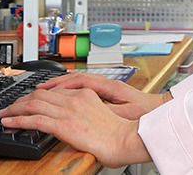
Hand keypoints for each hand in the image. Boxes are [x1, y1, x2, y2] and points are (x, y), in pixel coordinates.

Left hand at [0, 86, 151, 167]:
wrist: (124, 139)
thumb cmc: (118, 133)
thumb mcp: (102, 114)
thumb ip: (87, 111)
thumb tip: (77, 119)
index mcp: (85, 94)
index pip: (54, 91)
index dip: (37, 94)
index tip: (28, 99)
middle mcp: (74, 99)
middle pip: (40, 95)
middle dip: (21, 100)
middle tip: (11, 106)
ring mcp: (68, 111)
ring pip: (33, 105)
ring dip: (15, 109)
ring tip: (4, 114)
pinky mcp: (63, 125)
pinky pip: (34, 120)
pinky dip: (17, 121)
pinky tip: (8, 123)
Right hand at [35, 72, 169, 119]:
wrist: (156, 110)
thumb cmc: (143, 112)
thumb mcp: (125, 114)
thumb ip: (108, 111)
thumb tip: (92, 111)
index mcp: (109, 86)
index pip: (80, 80)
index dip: (60, 84)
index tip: (44, 89)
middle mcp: (106, 82)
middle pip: (75, 78)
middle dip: (54, 83)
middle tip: (36, 89)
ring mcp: (105, 86)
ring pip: (77, 81)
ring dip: (59, 85)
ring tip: (42, 90)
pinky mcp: (105, 91)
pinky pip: (82, 86)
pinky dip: (68, 88)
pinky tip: (60, 94)